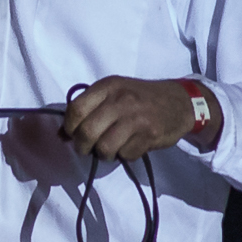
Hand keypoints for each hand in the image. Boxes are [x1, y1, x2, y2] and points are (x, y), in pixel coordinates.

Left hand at [61, 76, 218, 161]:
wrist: (180, 101)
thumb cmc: (139, 99)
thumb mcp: (113, 94)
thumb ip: (87, 109)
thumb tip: (60, 135)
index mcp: (108, 86)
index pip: (75, 110)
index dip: (69, 128)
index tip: (73, 134)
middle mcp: (121, 99)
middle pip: (86, 132)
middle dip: (82, 146)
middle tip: (88, 148)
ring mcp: (136, 117)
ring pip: (104, 148)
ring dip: (104, 154)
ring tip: (110, 148)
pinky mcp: (150, 134)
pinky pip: (125, 154)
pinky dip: (124, 155)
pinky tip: (130, 145)